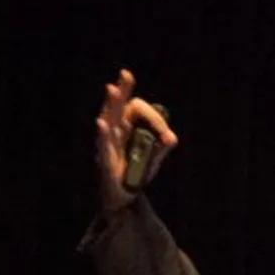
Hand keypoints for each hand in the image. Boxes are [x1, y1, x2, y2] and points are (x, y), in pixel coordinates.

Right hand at [94, 68, 177, 212]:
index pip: (135, 112)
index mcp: (125, 131)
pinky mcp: (105, 161)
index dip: (153, 117)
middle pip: (116, 108)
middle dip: (123, 90)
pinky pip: (103, 146)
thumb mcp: (152, 161)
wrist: (122, 200)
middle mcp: (113, 134)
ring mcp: (107, 146)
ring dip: (111, 105)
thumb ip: (161, 149)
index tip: (166, 133)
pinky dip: (103, 134)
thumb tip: (171, 137)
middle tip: (126, 74)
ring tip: (112, 89)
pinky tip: (103, 124)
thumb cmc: (134, 176)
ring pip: (107, 121)